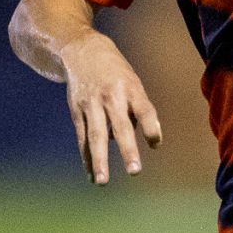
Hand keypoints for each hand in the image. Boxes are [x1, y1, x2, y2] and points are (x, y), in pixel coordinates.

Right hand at [58, 32, 162, 183]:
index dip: (151, 127)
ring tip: (103, 181)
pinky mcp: (77, 110)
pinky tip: (92, 174)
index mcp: (131, 87)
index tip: (156, 144)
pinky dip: (87, 157)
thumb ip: (138, 109)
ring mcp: (92, 104)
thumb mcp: (132, 81)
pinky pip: (82, 137)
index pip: (145, 109)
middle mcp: (111, 96)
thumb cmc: (115, 72)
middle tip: (135, 171)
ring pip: (96, 136)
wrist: (81, 50)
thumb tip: (138, 139)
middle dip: (128, 149)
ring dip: (99, 160)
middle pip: (121, 126)